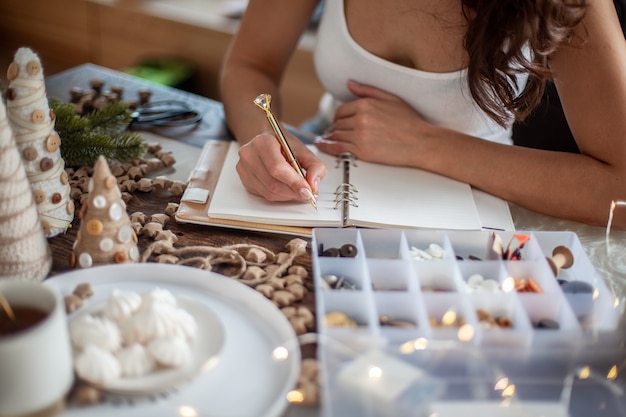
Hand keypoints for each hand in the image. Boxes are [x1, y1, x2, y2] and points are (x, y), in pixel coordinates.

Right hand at [236, 132, 327, 201]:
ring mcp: (244, 168)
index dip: (294, 182)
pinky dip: (279, 196)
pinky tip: (285, 188)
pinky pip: (264, 195)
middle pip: (273, 183)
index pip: (277, 168)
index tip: (308, 190)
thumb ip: (315, 166)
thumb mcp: (304, 150)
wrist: (268, 141)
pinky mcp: (244, 180)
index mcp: (263, 142)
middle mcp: (249, 155)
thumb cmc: (284, 145)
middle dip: (293, 191)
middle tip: (307, 193)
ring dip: (287, 195)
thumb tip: (313, 184)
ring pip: (269, 192)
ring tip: (297, 189)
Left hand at [314, 80, 431, 165]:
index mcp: (366, 104)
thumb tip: (349, 83)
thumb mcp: (391, 98)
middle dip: (333, 128)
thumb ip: (367, 90)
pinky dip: (327, 147)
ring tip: (326, 140)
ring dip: (329, 138)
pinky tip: (322, 146)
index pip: (341, 111)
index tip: (338, 123)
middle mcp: (361, 119)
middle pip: (337, 124)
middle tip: (331, 133)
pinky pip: (338, 148)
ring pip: (336, 135)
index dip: (338, 118)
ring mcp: (360, 136)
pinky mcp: (362, 152)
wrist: (422, 142)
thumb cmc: (410, 121)